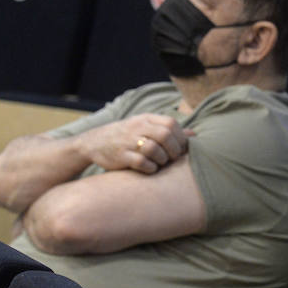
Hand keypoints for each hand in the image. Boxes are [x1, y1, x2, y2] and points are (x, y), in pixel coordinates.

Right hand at [78, 114, 193, 173]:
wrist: (93, 143)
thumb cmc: (127, 136)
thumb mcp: (145, 127)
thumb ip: (168, 130)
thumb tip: (194, 134)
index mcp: (145, 119)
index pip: (171, 124)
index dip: (181, 137)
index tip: (181, 148)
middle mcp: (137, 127)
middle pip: (165, 135)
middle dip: (174, 149)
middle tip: (174, 158)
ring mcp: (128, 142)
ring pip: (154, 149)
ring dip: (163, 159)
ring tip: (161, 163)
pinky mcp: (121, 156)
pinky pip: (142, 162)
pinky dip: (151, 168)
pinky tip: (150, 168)